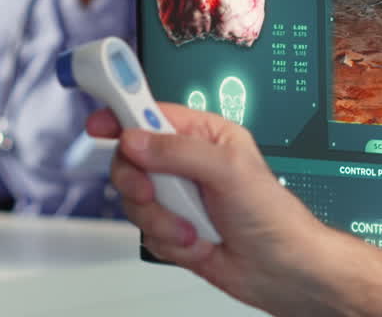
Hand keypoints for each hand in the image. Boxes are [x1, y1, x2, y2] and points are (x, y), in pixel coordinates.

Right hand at [87, 103, 381, 315]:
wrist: (282, 271)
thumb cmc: (273, 215)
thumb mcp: (229, 170)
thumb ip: (178, 151)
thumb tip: (135, 140)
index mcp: (201, 134)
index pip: (148, 111)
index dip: (119, 110)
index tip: (98, 119)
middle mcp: (184, 162)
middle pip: (129, 158)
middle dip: (138, 181)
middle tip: (154, 191)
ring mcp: (176, 197)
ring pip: (134, 199)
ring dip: (162, 219)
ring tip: (192, 225)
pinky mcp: (172, 228)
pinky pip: (145, 231)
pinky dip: (170, 241)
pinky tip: (197, 241)